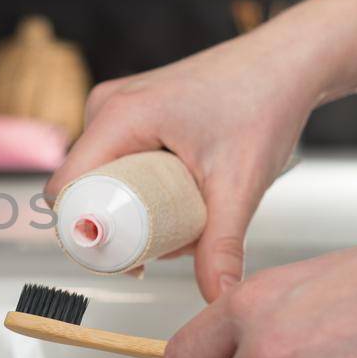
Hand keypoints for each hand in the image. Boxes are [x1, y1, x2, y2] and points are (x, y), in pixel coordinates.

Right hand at [46, 27, 328, 300]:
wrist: (290, 60)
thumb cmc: (265, 101)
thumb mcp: (239, 183)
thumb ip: (223, 245)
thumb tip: (218, 297)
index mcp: (117, 116)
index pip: (66, 190)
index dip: (82, 232)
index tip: (123, 258)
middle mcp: (108, 107)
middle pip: (84, 187)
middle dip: (120, 227)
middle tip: (169, 247)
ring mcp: (119, 106)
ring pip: (104, 177)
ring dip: (136, 209)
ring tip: (191, 219)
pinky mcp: (135, 110)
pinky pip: (120, 160)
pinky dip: (145, 188)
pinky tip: (185, 197)